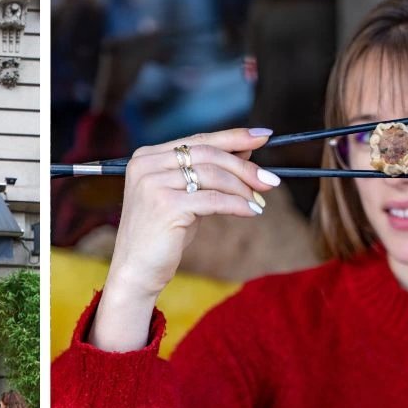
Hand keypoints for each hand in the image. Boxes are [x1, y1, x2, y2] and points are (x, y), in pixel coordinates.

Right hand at [90, 128, 278, 351]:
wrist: (137, 271)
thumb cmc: (164, 235)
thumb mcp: (188, 197)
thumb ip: (209, 174)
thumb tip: (246, 152)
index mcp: (148, 156)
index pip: (198, 139)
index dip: (233, 137)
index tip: (264, 137)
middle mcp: (147, 165)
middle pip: (208, 154)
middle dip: (244, 166)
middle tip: (270, 179)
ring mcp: (153, 184)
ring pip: (212, 175)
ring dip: (243, 188)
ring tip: (260, 201)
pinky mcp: (165, 205)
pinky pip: (212, 199)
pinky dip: (237, 204)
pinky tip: (252, 211)